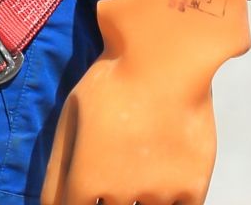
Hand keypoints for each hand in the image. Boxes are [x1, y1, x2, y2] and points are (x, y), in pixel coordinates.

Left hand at [41, 0, 250, 204]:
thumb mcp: (71, 119)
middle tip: (106, 177)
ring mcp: (160, 194)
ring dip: (134, 200)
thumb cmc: (111, 83)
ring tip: (132, 170)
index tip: (74, 196)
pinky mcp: (191, 190)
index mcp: (86, 178)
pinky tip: (156, 183)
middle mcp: (122, 194)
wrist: (164, 59)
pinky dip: (165, 201)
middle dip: (104, 200)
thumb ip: (58, 172)